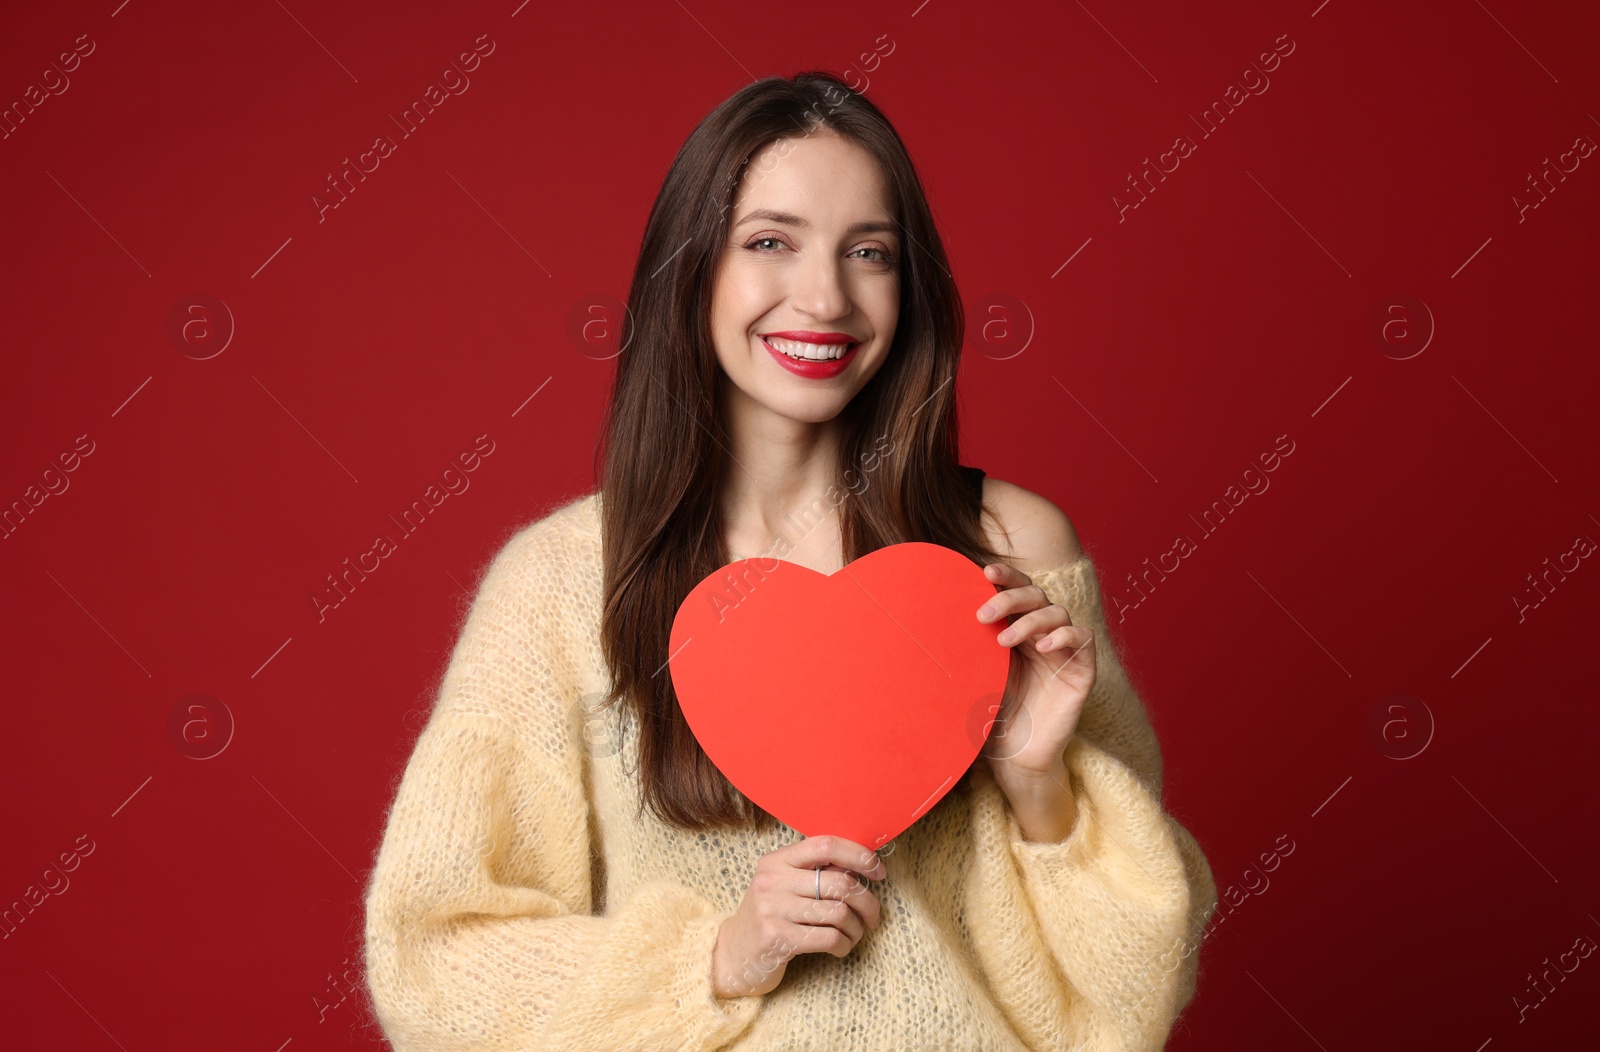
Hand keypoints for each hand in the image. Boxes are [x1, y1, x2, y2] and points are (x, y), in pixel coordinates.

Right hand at [711, 835, 885, 998]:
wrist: (732, 955)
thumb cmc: (770, 917)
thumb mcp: (784, 886)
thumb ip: (815, 872)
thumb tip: (863, 864)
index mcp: (777, 860)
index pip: (826, 844)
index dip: (859, 855)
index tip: (878, 871)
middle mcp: (772, 880)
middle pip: (839, 882)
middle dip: (867, 901)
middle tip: (873, 916)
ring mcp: (773, 909)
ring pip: (839, 912)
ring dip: (856, 928)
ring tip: (854, 934)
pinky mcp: (778, 939)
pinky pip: (829, 938)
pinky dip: (844, 944)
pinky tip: (841, 947)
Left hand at [974, 562, 1094, 783]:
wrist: (1013, 759)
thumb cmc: (989, 717)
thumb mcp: (973, 675)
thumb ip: (967, 647)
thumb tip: (932, 617)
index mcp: (1016, 630)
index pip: (1016, 591)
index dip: (1005, 577)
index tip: (983, 572)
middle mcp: (1041, 635)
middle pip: (1035, 595)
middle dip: (1009, 598)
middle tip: (982, 614)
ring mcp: (1063, 652)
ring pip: (1057, 612)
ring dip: (1030, 620)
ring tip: (1004, 640)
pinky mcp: (1082, 672)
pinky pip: (1084, 640)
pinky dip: (1066, 635)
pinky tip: (1043, 646)